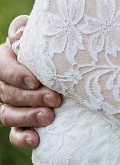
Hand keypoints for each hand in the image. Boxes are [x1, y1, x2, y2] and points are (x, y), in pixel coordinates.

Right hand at [0, 15, 60, 148]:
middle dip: (32, 97)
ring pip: (8, 114)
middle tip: (56, 98)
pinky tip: (36, 140)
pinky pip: (14, 133)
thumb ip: (26, 31)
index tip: (36, 80)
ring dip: (28, 117)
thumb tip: (21, 33)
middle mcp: (2, 84)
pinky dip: (23, 138)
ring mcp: (9, 104)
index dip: (17, 76)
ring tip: (49, 117)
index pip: (2, 69)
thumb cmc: (48, 43)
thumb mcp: (38, 33)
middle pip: (8, 94)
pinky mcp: (19, 121)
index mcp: (4, 60)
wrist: (61, 59)